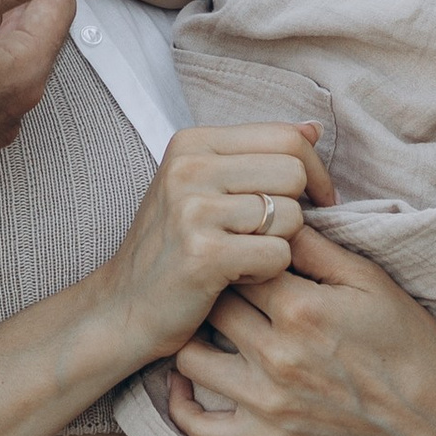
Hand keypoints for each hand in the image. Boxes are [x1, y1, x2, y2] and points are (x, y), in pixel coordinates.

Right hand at [98, 120, 332, 364]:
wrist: (121, 307)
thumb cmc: (171, 246)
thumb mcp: (202, 186)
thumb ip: (257, 154)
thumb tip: (314, 128)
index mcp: (192, 143)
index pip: (285, 137)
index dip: (313, 171)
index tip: (313, 200)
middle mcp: (189, 168)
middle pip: (293, 174)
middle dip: (294, 210)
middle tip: (265, 236)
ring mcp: (193, 211)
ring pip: (291, 217)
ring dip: (278, 245)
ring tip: (242, 255)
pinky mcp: (204, 255)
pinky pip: (278, 255)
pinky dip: (267, 273)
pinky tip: (235, 277)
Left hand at [165, 213, 435, 435]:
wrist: (429, 415)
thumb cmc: (404, 340)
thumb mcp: (368, 279)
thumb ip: (315, 246)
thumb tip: (274, 212)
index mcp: (301, 308)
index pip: (240, 260)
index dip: (237, 247)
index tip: (241, 243)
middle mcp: (277, 355)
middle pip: (211, 304)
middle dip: (213, 287)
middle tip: (217, 278)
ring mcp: (268, 401)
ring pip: (191, 358)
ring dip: (193, 336)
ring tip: (204, 321)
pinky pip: (203, 430)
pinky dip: (184, 406)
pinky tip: (186, 381)